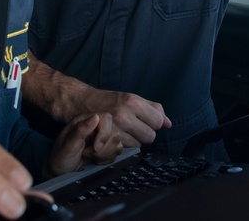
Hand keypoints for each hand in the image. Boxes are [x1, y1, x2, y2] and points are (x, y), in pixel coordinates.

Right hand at [22, 55, 170, 147]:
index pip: (158, 121)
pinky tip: (116, 137)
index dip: (153, 123)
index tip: (145, 121)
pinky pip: (126, 148)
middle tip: (133, 127)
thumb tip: (169, 123)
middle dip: (144, 134)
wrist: (80, 103)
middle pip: (150, 136)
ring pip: (139, 144)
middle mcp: (125, 113)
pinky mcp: (107, 137)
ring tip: (123, 131)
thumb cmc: (107, 101)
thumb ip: (152, 109)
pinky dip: (122, 145)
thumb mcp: (131, 99)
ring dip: (133, 140)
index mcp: (133, 101)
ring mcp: (115, 126)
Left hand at [46, 112, 122, 177]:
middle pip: (114, 132)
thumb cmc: (60, 157)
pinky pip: (117, 151)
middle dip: (102, 148)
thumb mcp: (67, 145)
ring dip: (104, 154)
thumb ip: (81, 130)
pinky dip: (106, 159)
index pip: (106, 118)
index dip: (104, 133)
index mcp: (84, 120)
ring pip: (117, 143)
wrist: (60, 172)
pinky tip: (95, 160)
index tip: (95, 147)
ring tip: (89, 156)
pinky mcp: (106, 147)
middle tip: (87, 153)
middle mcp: (95, 126)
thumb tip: (95, 117)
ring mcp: (101, 137)